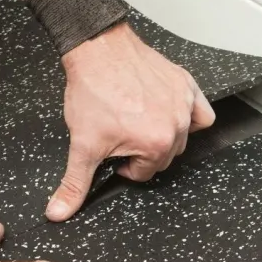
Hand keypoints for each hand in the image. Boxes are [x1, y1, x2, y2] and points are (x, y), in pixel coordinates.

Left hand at [47, 22, 215, 219]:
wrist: (97, 48)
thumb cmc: (92, 90)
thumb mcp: (81, 145)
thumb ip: (74, 183)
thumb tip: (59, 213)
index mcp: (156, 144)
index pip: (143, 174)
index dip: (123, 165)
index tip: (112, 150)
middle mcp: (176, 125)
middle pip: (164, 158)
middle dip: (142, 152)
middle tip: (121, 135)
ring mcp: (184, 103)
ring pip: (182, 138)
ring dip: (162, 136)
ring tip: (138, 122)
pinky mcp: (186, 84)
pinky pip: (202, 112)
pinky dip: (189, 117)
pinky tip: (166, 113)